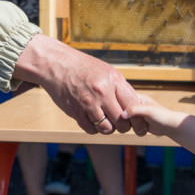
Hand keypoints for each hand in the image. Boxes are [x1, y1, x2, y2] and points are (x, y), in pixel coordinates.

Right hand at [13, 33, 148, 135]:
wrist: (57, 64)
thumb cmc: (84, 67)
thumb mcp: (106, 71)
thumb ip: (119, 88)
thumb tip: (133, 106)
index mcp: (114, 80)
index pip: (133, 105)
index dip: (137, 118)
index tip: (136, 121)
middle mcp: (102, 92)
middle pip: (122, 121)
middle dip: (123, 126)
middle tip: (120, 123)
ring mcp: (88, 102)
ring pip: (107, 128)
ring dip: (108, 128)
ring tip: (106, 122)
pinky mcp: (75, 111)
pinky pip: (91, 129)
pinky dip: (94, 128)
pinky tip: (93, 120)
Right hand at [121, 94, 187, 137]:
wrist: (169, 126)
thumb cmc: (161, 115)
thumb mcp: (147, 110)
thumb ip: (134, 110)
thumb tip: (122, 115)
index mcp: (136, 97)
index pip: (122, 98)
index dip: (120, 104)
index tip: (124, 112)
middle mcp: (134, 104)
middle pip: (121, 110)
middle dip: (127, 117)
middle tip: (136, 119)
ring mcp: (135, 114)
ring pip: (124, 120)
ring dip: (131, 124)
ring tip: (142, 123)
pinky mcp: (136, 122)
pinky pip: (129, 126)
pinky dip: (133, 128)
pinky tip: (141, 127)